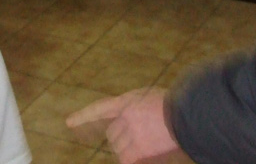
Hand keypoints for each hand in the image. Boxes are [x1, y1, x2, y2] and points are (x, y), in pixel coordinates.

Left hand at [68, 88, 184, 163]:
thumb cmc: (175, 105)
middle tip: (143, 136)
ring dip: (132, 150)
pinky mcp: (137, 149)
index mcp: (127, 102)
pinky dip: (132, 159)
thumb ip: (136, 107)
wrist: (187, 115)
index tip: (68, 122)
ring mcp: (129, 134)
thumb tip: (127, 118)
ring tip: (151, 141)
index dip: (84, 116)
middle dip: (123, 139)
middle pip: (113, 135)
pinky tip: (145, 154)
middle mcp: (124, 117)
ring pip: (120, 149)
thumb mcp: (151, 97)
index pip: (100, 109)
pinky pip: (127, 160)